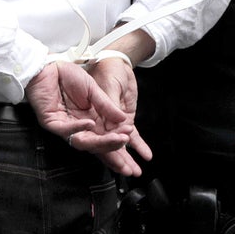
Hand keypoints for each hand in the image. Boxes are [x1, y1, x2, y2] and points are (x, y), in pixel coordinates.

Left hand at [26, 61, 135, 171]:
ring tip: (115, 138)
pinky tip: (90, 124)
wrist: (48, 66)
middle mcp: (79, 126)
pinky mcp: (51, 123)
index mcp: (90, 120)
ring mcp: (65, 127)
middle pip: (96, 144)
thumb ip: (107, 106)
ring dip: (100, 141)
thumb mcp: (93, 90)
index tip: (129, 135)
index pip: (105, 136)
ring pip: (83, 141)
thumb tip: (123, 119)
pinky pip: (66, 130)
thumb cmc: (68, 76)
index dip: (116, 139)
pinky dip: (79, 127)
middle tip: (124, 146)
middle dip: (111, 148)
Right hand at [86, 56, 149, 176]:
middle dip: (116, 160)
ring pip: (118, 145)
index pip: (94, 137)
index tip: (115, 151)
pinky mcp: (124, 120)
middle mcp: (98, 122)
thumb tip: (114, 121)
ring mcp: (112, 123)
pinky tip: (146, 154)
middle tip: (126, 171)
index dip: (104, 145)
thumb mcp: (106, 85)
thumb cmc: (105, 70)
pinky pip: (132, 136)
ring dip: (126, 159)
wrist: (117, 61)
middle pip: (105, 146)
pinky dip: (139, 146)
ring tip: (135, 171)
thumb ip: (107, 104)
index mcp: (88, 115)